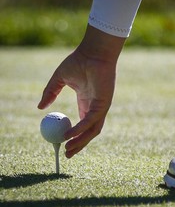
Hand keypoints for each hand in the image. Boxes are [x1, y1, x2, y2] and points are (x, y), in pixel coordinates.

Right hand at [38, 26, 124, 157]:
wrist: (93, 52)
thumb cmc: (79, 62)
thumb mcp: (60, 80)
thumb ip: (50, 93)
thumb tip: (39, 107)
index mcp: (86, 103)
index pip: (82, 125)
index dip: (74, 137)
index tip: (62, 145)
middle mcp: (94, 108)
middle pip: (88, 132)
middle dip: (78, 145)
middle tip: (66, 154)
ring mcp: (100, 107)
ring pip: (92, 130)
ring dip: (81, 142)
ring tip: (68, 150)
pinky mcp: (103, 104)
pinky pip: (91, 121)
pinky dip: (80, 130)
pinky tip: (69, 135)